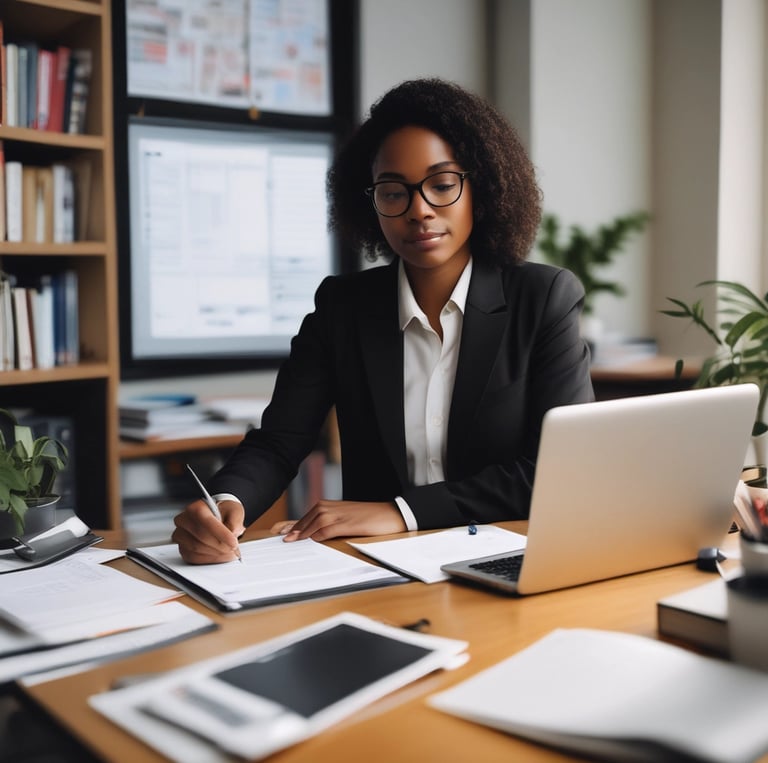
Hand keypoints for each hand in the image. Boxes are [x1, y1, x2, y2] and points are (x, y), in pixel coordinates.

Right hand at [172, 499, 244, 563]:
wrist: (218, 518)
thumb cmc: (224, 513)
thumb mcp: (235, 511)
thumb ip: (235, 521)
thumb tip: (233, 533)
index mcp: (196, 507)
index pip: (205, 520)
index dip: (220, 533)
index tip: (233, 542)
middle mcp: (184, 520)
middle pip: (201, 536)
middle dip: (220, 545)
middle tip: (234, 549)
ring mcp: (180, 535)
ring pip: (197, 549)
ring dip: (216, 553)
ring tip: (229, 552)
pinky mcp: (182, 548)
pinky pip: (193, 558)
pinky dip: (209, 559)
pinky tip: (220, 556)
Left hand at [279, 500, 405, 541]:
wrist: (392, 514)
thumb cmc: (370, 518)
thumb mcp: (349, 519)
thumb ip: (332, 524)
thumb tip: (317, 536)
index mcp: (333, 507)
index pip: (308, 515)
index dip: (293, 524)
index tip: (279, 531)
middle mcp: (335, 508)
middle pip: (309, 517)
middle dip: (295, 528)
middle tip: (282, 539)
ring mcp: (342, 514)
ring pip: (317, 521)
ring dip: (304, 531)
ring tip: (292, 541)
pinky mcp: (350, 523)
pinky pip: (330, 528)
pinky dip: (320, 533)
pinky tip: (313, 539)